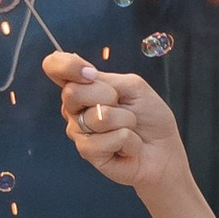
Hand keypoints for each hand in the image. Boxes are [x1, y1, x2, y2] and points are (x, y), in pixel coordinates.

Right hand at [45, 49, 186, 191]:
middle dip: (108, 96)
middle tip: (124, 107)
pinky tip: (128, 147)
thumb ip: (105, 79)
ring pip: (98, 117)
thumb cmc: (149, 117)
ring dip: (126, 121)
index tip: (90, 73)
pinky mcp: (87, 152)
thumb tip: (84, 75)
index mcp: (82, 85)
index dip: (66, 65)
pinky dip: (129, 140)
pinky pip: (110, 138)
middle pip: (73, 92)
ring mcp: (78, 131)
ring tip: (129, 129)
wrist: (163, 149)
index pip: (54, 65)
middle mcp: (73, 108)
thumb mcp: (132, 86)